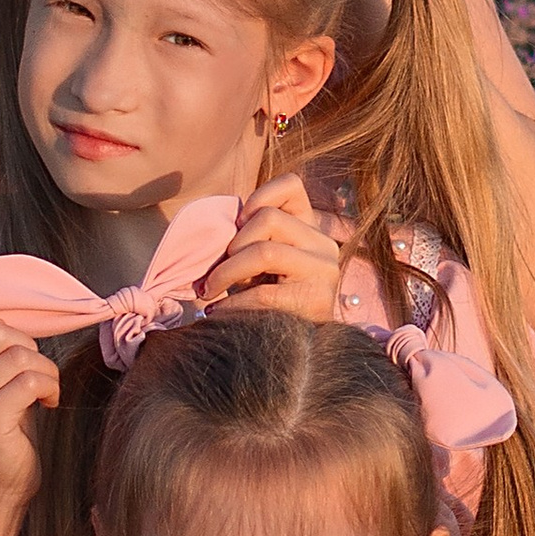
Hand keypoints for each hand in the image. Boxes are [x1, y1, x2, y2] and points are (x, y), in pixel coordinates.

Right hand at [0, 307, 57, 508]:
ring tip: (44, 392)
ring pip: (18, 355)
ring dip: (45, 371)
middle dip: (29, 348)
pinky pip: (30, 381)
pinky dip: (51, 387)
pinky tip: (49, 404)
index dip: (1, 327)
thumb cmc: (4, 426)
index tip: (14, 354)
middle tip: (35, 375)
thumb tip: (23, 307)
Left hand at [198, 175, 344, 322]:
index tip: (239, 222)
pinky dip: (232, 302)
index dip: (260, 195)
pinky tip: (219, 312)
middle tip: (217, 272)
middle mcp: (323, 244)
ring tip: (210, 290)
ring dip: (227, 271)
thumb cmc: (274, 301)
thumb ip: (252, 240)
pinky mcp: (315, 299)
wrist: (304, 350)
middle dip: (234, 244)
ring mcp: (324, 271)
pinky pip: (262, 293)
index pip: (292, 186)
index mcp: (311, 229)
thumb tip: (214, 232)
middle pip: (269, 218)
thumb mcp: (265, 264)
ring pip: (264, 250)